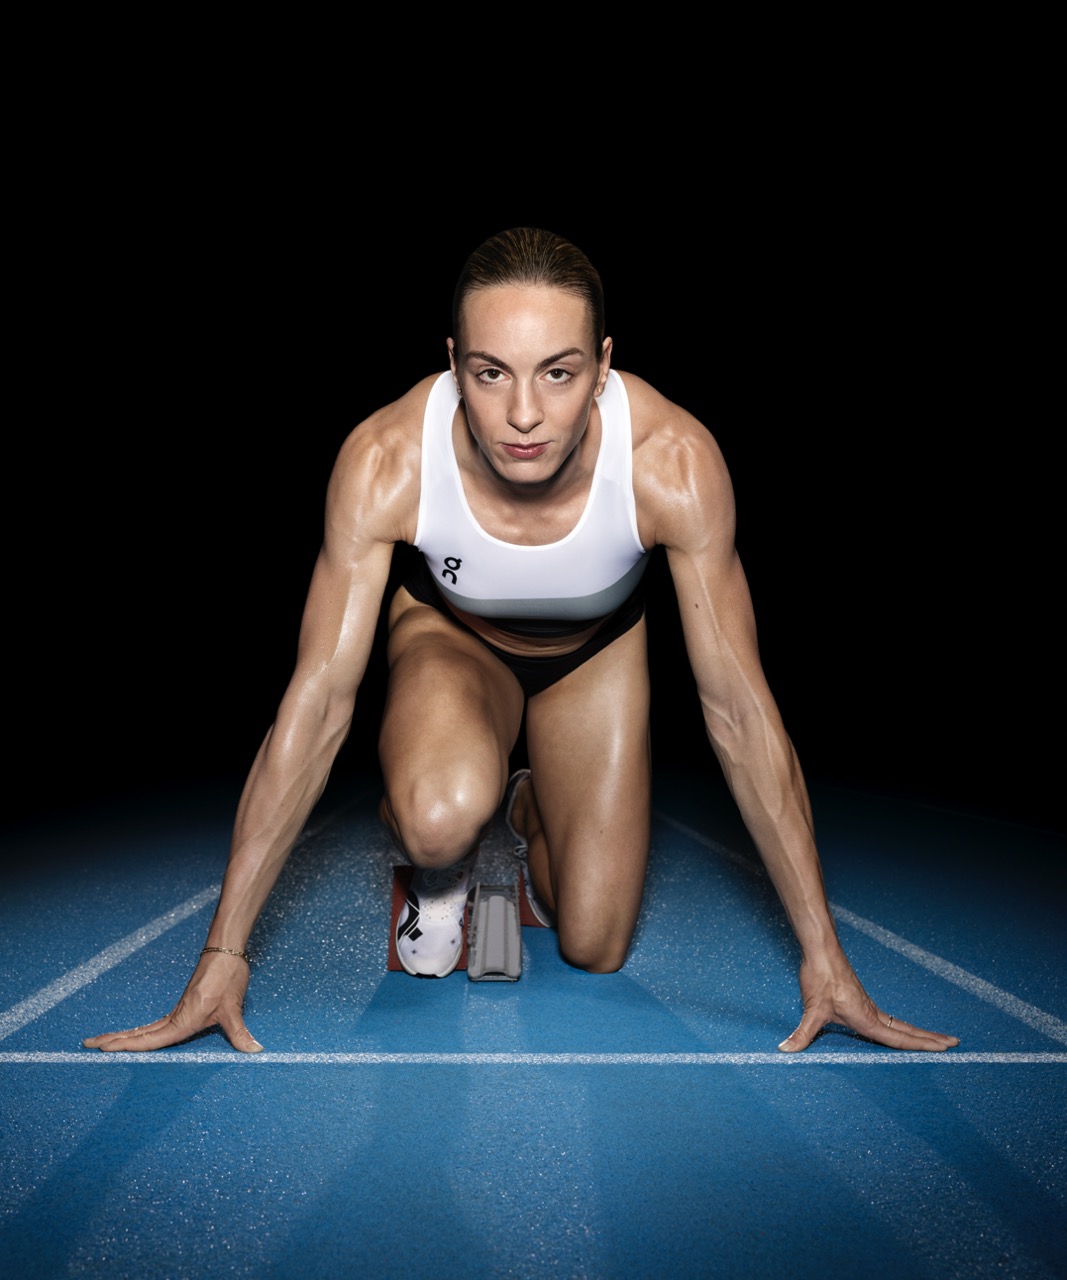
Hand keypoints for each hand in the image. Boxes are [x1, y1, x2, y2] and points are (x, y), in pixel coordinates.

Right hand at [82, 952, 262, 1052]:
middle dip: (114, 1040)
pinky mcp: (183, 1006)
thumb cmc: (228, 977)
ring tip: (100, 1042)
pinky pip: (155, 1024)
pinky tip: (135, 1036)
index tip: (104, 1050)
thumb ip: (240, 1033)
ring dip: (122, 1035)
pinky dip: (139, 1032)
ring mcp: (177, 1011)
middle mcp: (176, 1017)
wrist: (227, 950)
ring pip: (145, 1028)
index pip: (151, 1039)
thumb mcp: (234, 1007)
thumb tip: (256, 1052)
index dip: (128, 1046)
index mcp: (184, 1020)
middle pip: (139, 1033)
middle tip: (86, 1045)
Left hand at [778, 950, 959, 1052]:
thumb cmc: (819, 977)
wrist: (820, 950)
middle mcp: (872, 1013)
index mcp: (866, 1018)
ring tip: (938, 1040)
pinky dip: (902, 1027)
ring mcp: (868, 1006)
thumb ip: (801, 1034)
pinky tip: (901, 1030)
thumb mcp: (811, 1009)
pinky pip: (888, 1019)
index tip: (944, 1049)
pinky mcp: (861, 1000)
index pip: (899, 1038)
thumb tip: (785, 1050)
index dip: (921, 1046)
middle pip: (907, 1030)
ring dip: (919, 1033)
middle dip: (930, 1039)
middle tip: (956, 1043)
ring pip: (899, 1024)